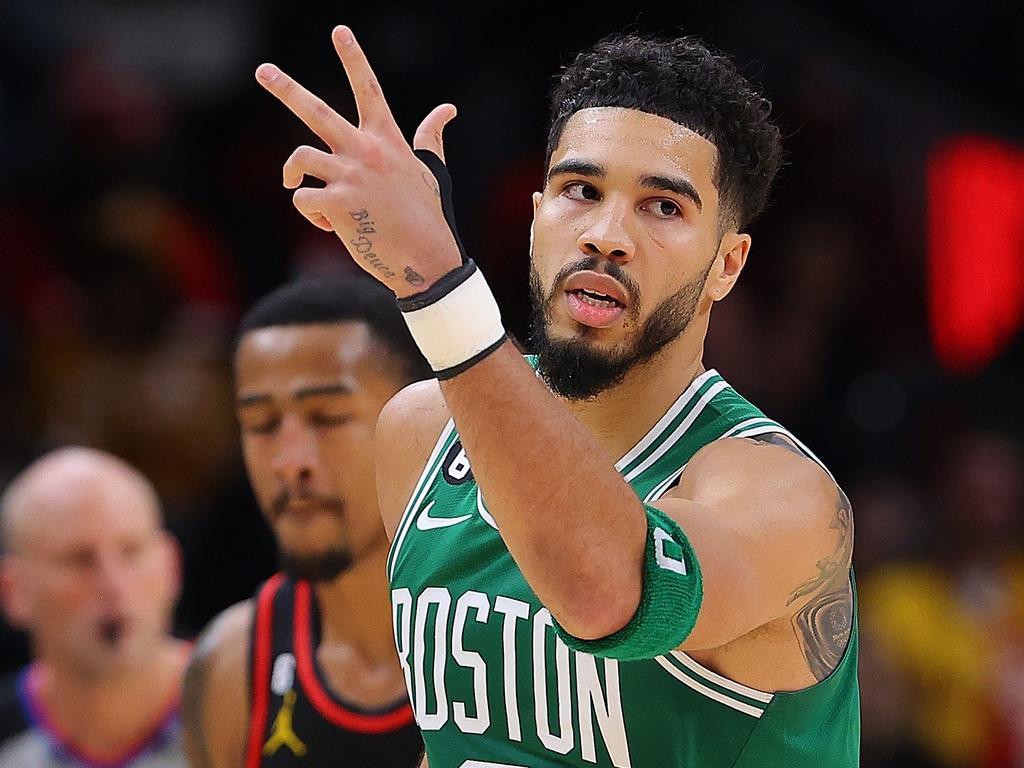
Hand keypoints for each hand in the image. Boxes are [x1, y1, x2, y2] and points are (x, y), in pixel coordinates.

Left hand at [255, 25, 461, 296]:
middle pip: (316, 111)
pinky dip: (309, 213)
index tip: (339, 31)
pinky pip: (301, 199)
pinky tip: (329, 225)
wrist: (426, 259)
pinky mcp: (337, 205)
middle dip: (286, 88)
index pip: (368, 89)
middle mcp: (365, 152)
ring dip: (292, 177)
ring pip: (298, 160)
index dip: (354, 57)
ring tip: (298, 188)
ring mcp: (349, 177)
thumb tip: (448, 110)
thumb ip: (431, 136)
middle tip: (262, 70)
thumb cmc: (429, 216)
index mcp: (387, 140)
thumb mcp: (432, 170)